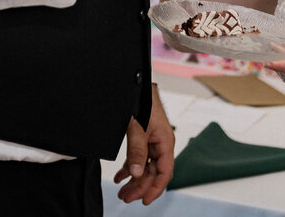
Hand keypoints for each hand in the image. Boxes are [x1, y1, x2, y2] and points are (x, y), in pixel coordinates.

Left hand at [114, 85, 174, 203]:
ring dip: (134, 179)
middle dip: (140, 186)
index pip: (164, 172)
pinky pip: (138, 158)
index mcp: (165, 142)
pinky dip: (129, 168)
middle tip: (125, 197)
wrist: (137, 83)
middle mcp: (160, 144)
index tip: (144, 200)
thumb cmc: (142, 100)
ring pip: (144, 167)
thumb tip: (137, 172)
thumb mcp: (138, 127)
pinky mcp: (143, 138)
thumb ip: (137, 150)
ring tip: (122, 191)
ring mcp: (151, 141)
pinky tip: (120, 176)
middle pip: (153, 172)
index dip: (155, 188)